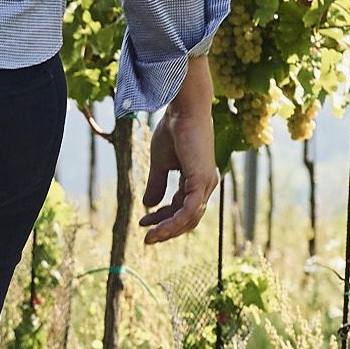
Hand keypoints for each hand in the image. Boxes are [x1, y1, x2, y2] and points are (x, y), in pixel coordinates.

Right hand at [139, 64, 217, 244]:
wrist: (183, 110)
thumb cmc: (173, 130)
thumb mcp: (160, 163)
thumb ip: (156, 183)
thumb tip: (148, 204)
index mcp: (197, 179)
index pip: (181, 208)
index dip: (162, 218)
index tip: (143, 222)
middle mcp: (205, 184)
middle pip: (188, 218)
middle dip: (167, 229)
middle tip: (147, 238)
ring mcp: (206, 184)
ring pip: (189, 219)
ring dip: (168, 230)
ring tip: (149, 236)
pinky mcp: (202, 181)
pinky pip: (189, 211)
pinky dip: (174, 222)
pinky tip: (157, 227)